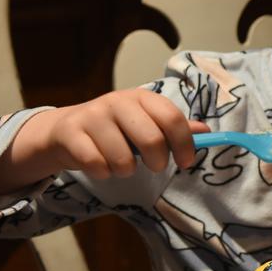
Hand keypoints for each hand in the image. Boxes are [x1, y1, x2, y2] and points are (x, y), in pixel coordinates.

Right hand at [0, 89, 208, 193]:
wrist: (65, 130)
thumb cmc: (114, 129)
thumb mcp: (145, 122)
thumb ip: (174, 127)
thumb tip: (207, 131)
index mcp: (142, 97)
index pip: (172, 118)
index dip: (184, 144)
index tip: (186, 162)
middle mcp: (118, 101)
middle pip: (151, 140)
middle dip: (157, 162)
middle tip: (153, 166)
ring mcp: (92, 116)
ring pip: (122, 159)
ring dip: (125, 170)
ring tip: (120, 163)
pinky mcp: (71, 133)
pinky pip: (97, 165)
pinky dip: (102, 173)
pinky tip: (100, 165)